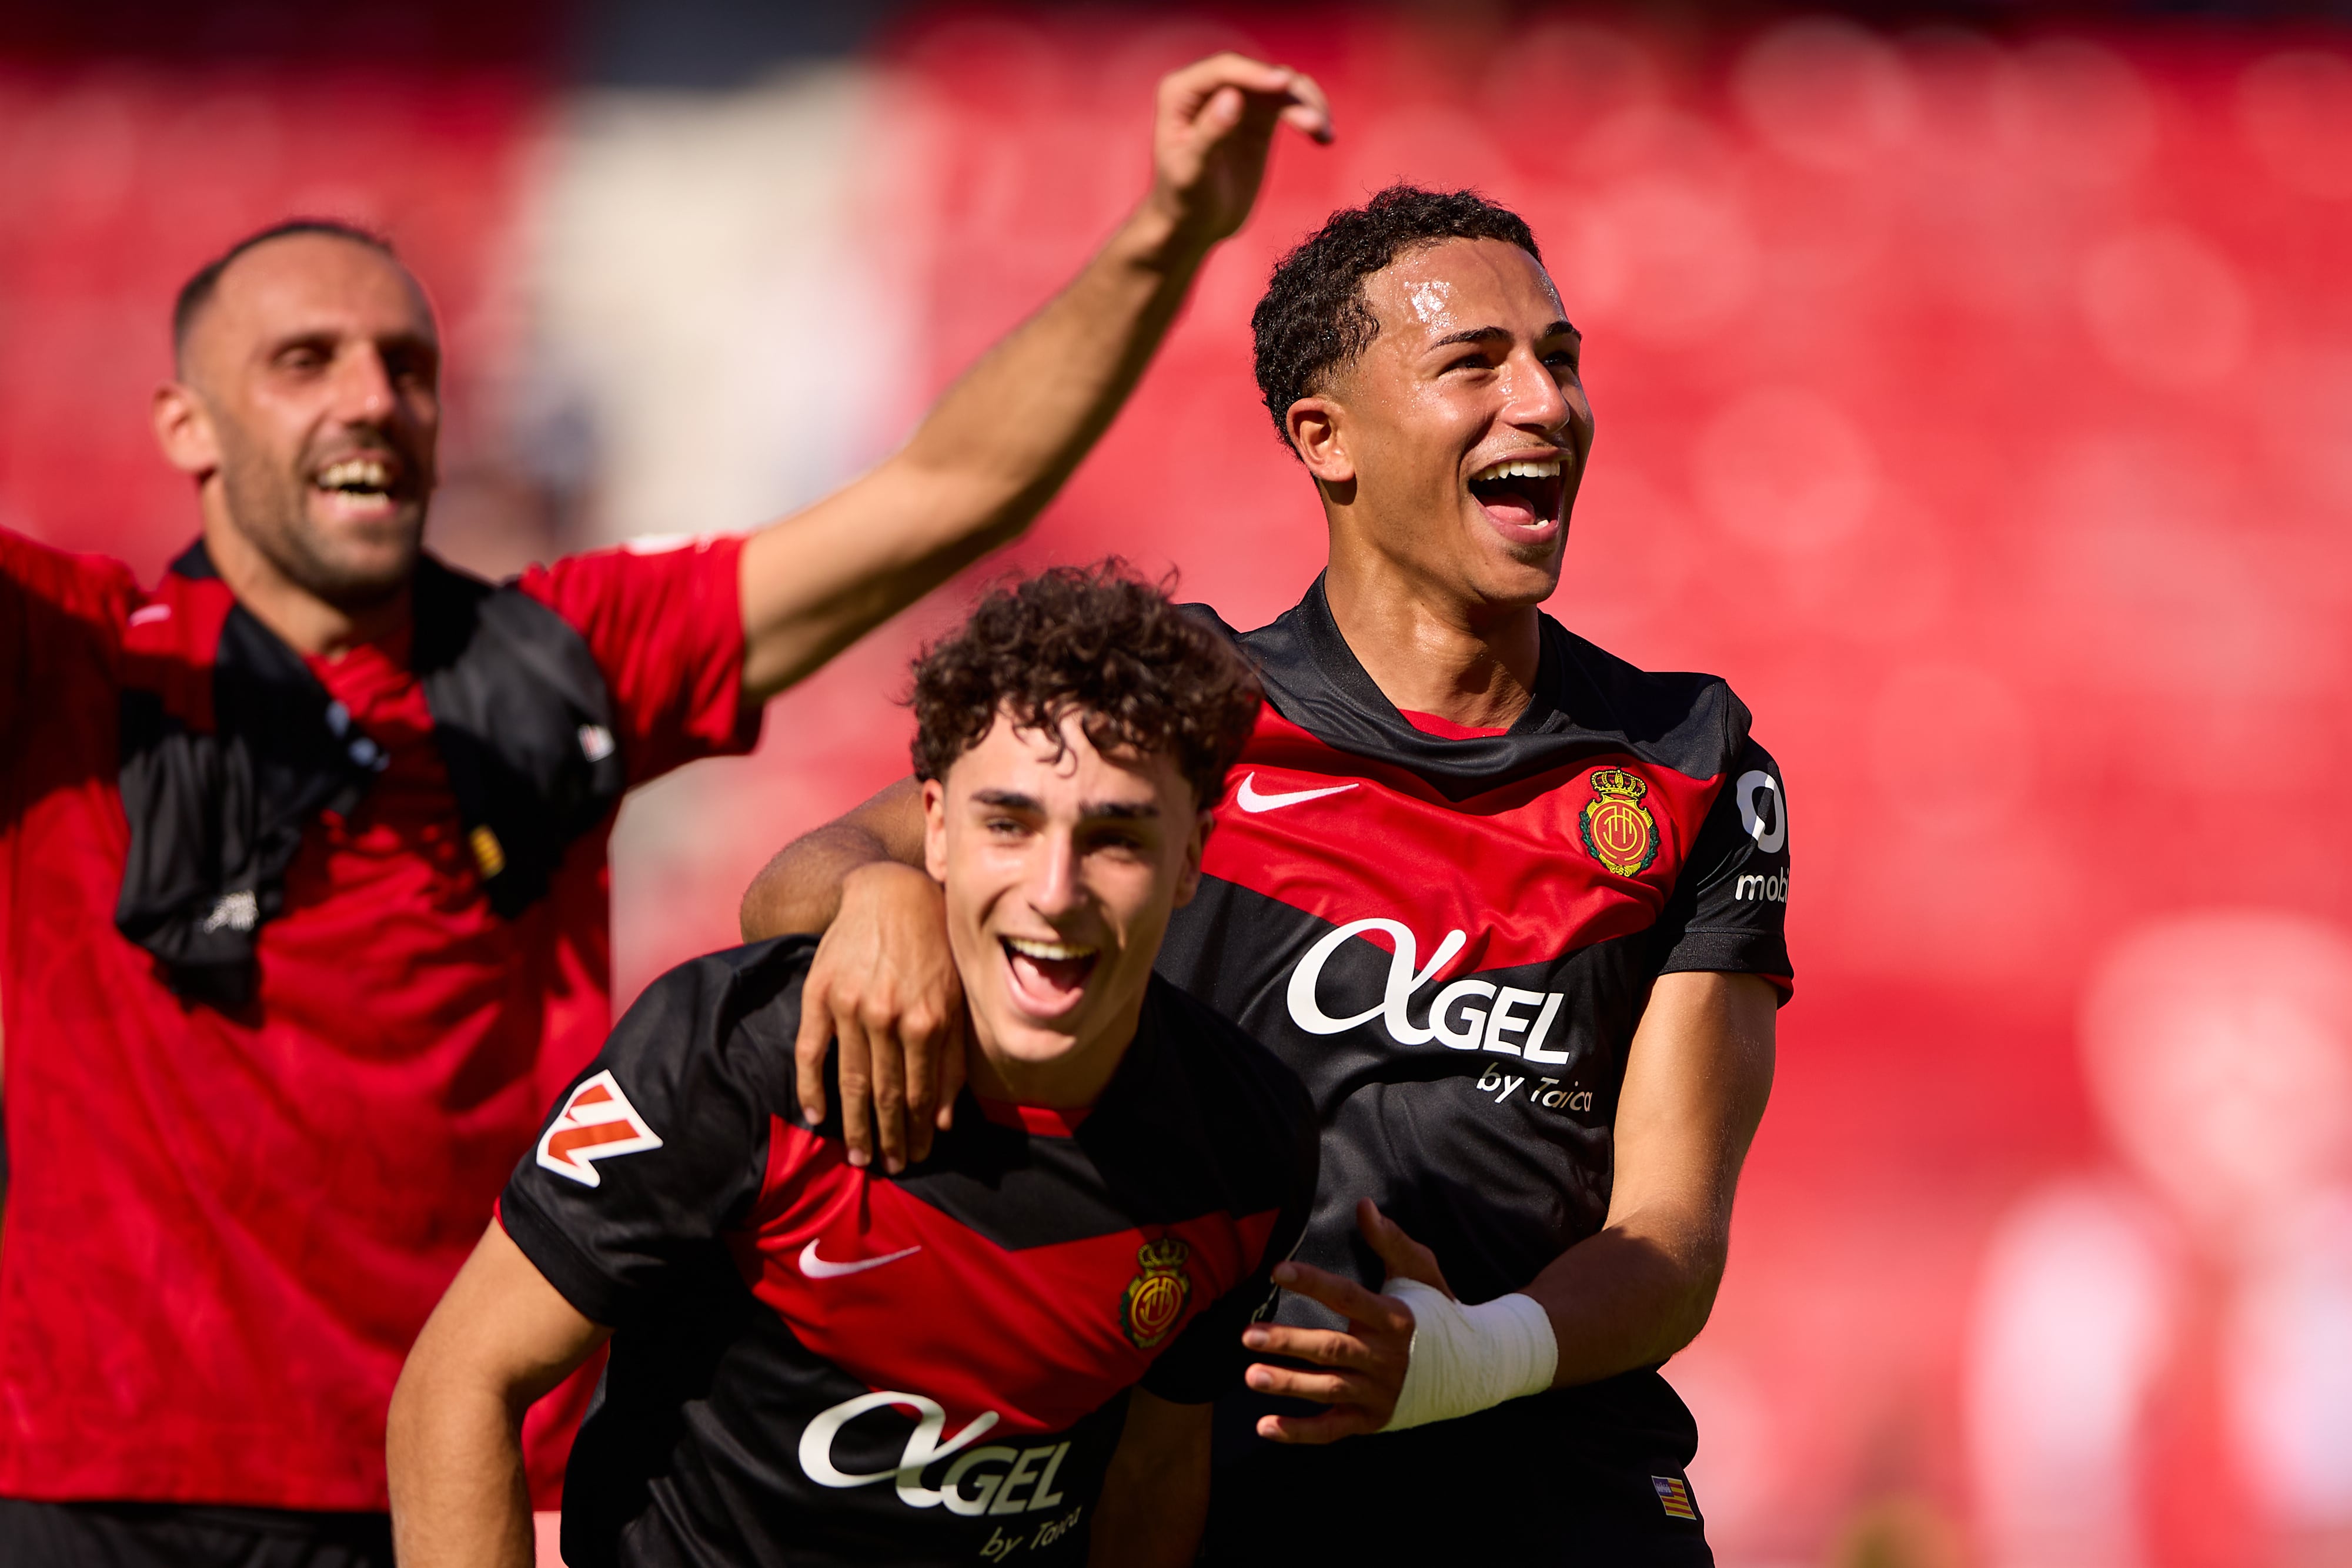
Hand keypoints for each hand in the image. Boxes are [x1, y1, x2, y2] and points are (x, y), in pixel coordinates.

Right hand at [792, 861, 965, 1172]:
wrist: (889, 893)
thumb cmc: (932, 948)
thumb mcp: (956, 998)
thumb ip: (953, 1058)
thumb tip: (946, 1119)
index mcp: (928, 1019)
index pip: (923, 1093)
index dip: (919, 1131)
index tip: (917, 1157)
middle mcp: (888, 1017)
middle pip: (887, 1095)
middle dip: (889, 1138)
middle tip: (888, 1168)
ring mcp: (850, 1007)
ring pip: (850, 1082)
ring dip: (854, 1126)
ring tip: (859, 1156)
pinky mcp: (819, 995)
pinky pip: (810, 1051)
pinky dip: (810, 1087)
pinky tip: (815, 1117)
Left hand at [1146, 53, 1332, 252]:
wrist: (1197, 223)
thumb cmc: (1185, 199)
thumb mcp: (1192, 171)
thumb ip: (1210, 133)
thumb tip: (1233, 98)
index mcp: (1181, 91)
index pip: (1224, 70)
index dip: (1256, 74)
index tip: (1285, 85)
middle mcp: (1210, 87)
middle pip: (1258, 74)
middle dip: (1288, 93)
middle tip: (1312, 123)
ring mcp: (1239, 97)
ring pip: (1280, 84)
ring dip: (1306, 103)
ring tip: (1323, 133)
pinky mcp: (1260, 115)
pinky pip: (1290, 101)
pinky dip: (1310, 113)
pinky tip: (1325, 137)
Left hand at [1239, 1199, 1453, 1442]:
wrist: (1474, 1368)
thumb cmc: (1437, 1311)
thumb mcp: (1420, 1271)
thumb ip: (1390, 1240)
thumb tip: (1363, 1205)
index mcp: (1396, 1318)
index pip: (1348, 1297)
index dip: (1313, 1282)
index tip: (1277, 1270)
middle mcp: (1387, 1358)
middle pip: (1332, 1349)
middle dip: (1288, 1342)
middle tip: (1247, 1335)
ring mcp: (1380, 1393)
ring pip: (1329, 1390)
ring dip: (1289, 1385)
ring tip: (1251, 1375)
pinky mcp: (1374, 1420)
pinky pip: (1333, 1429)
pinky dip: (1299, 1432)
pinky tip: (1265, 1426)